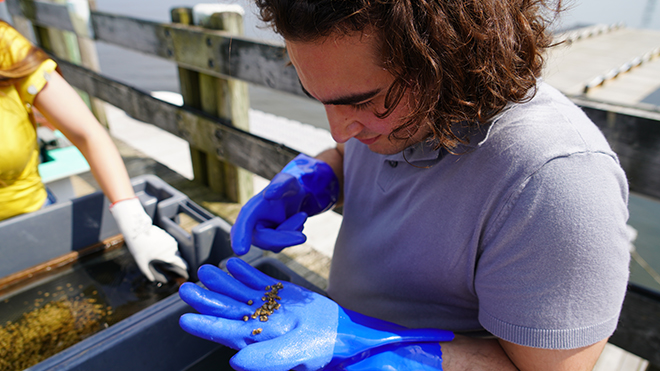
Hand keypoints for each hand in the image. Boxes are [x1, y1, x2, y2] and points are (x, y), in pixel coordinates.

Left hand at [110, 198, 188, 282]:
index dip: (184, 270)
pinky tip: (157, 247)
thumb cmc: (139, 248)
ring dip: (170, 254)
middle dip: (176, 262)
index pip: (182, 264)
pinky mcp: (168, 235)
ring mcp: (171, 241)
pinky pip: (170, 244)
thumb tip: (152, 280)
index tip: (185, 273)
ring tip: (158, 254)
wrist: (137, 231)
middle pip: (178, 258)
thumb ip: (148, 274)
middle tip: (169, 265)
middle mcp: (173, 249)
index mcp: (168, 257)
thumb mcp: (142, 263)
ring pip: (174, 250)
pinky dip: (166, 247)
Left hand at [178, 258, 452, 370]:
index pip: (225, 332)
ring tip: (205, 271)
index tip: (184, 318)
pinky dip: (245, 272)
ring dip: (222, 282)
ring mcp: (268, 307)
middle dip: (207, 299)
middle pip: (227, 309)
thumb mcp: (294, 354)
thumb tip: (235, 362)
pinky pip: (258, 282)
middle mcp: (257, 324)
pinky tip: (232, 264)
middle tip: (186, 288)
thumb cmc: (320, 349)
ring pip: (239, 293)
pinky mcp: (280, 295)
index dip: (205, 324)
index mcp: (256, 340)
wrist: (344, 333)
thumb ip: (265, 359)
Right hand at [230, 154, 338, 254]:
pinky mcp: (271, 242)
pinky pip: (284, 245)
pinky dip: (294, 234)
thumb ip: (280, 185)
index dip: (240, 237)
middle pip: (264, 240)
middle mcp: (251, 225)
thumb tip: (269, 194)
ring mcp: (261, 236)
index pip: (243, 224)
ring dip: (293, 231)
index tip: (241, 251)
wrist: (296, 196)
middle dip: (284, 238)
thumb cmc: (288, 187)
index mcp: (250, 210)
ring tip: (301, 215)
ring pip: (277, 244)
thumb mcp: (287, 181)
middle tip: (303, 237)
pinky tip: (296, 221)